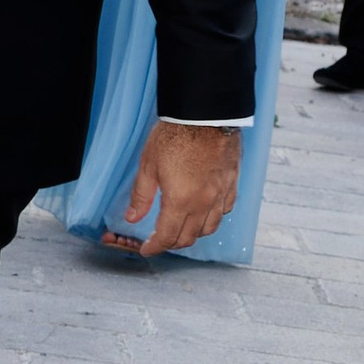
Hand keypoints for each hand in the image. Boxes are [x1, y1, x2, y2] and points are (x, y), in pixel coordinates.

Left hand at [120, 120, 240, 255]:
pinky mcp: (231, 184)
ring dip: (193, 234)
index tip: (147, 249)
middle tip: (160, 240)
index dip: (155, 247)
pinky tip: (205, 212)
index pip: (167, 237)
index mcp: (180, 202)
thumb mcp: (148, 165)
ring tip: (181, 229)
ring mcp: (220, 195)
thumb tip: (132, 217)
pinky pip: (225, 211)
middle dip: (172, 243)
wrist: (205, 114)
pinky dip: (213, 218)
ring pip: (209, 228)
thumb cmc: (175, 135)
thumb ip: (141, 196)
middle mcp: (203, 204)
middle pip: (189, 237)